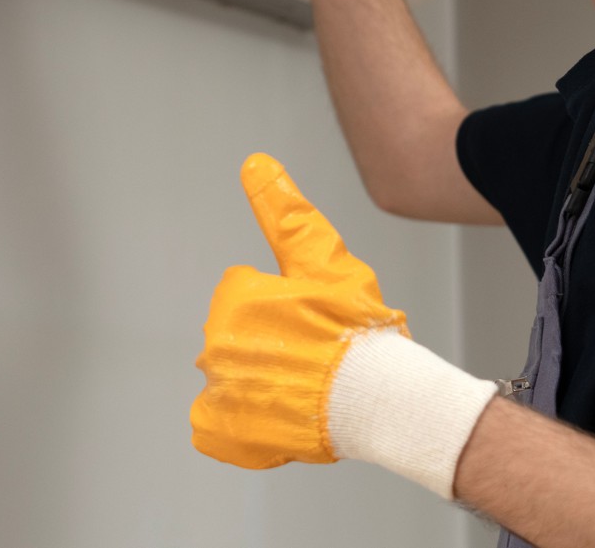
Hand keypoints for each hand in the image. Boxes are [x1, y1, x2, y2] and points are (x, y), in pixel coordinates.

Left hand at [191, 152, 406, 467]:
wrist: (379, 398)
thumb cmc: (356, 328)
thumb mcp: (324, 260)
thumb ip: (284, 212)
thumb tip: (254, 162)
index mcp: (234, 301)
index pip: (245, 296)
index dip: (282, 308)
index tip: (311, 322)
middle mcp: (215, 346)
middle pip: (238, 338)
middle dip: (269, 344)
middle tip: (312, 356)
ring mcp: (217, 393)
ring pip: (232, 378)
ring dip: (259, 381)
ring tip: (302, 387)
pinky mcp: (221, 431)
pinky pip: (219, 422)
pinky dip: (243, 421)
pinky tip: (279, 413)